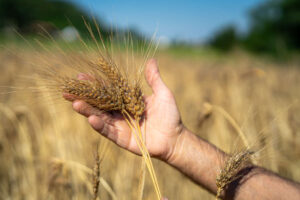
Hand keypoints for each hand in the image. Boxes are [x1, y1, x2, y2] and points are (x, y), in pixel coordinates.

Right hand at [66, 59, 183, 160]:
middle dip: (84, 98)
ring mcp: (120, 126)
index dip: (95, 84)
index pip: (108, 90)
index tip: (82, 76)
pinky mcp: (121, 138)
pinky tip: (91, 118)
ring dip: (88, 111)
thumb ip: (154, 79)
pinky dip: (100, 125)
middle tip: (68, 91)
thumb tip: (151, 59)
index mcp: (128, 100)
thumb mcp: (163, 94)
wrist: (175, 139)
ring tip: (75, 104)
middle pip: (99, 104)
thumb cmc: (170, 115)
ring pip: (100, 117)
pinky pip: (108, 131)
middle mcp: (120, 112)